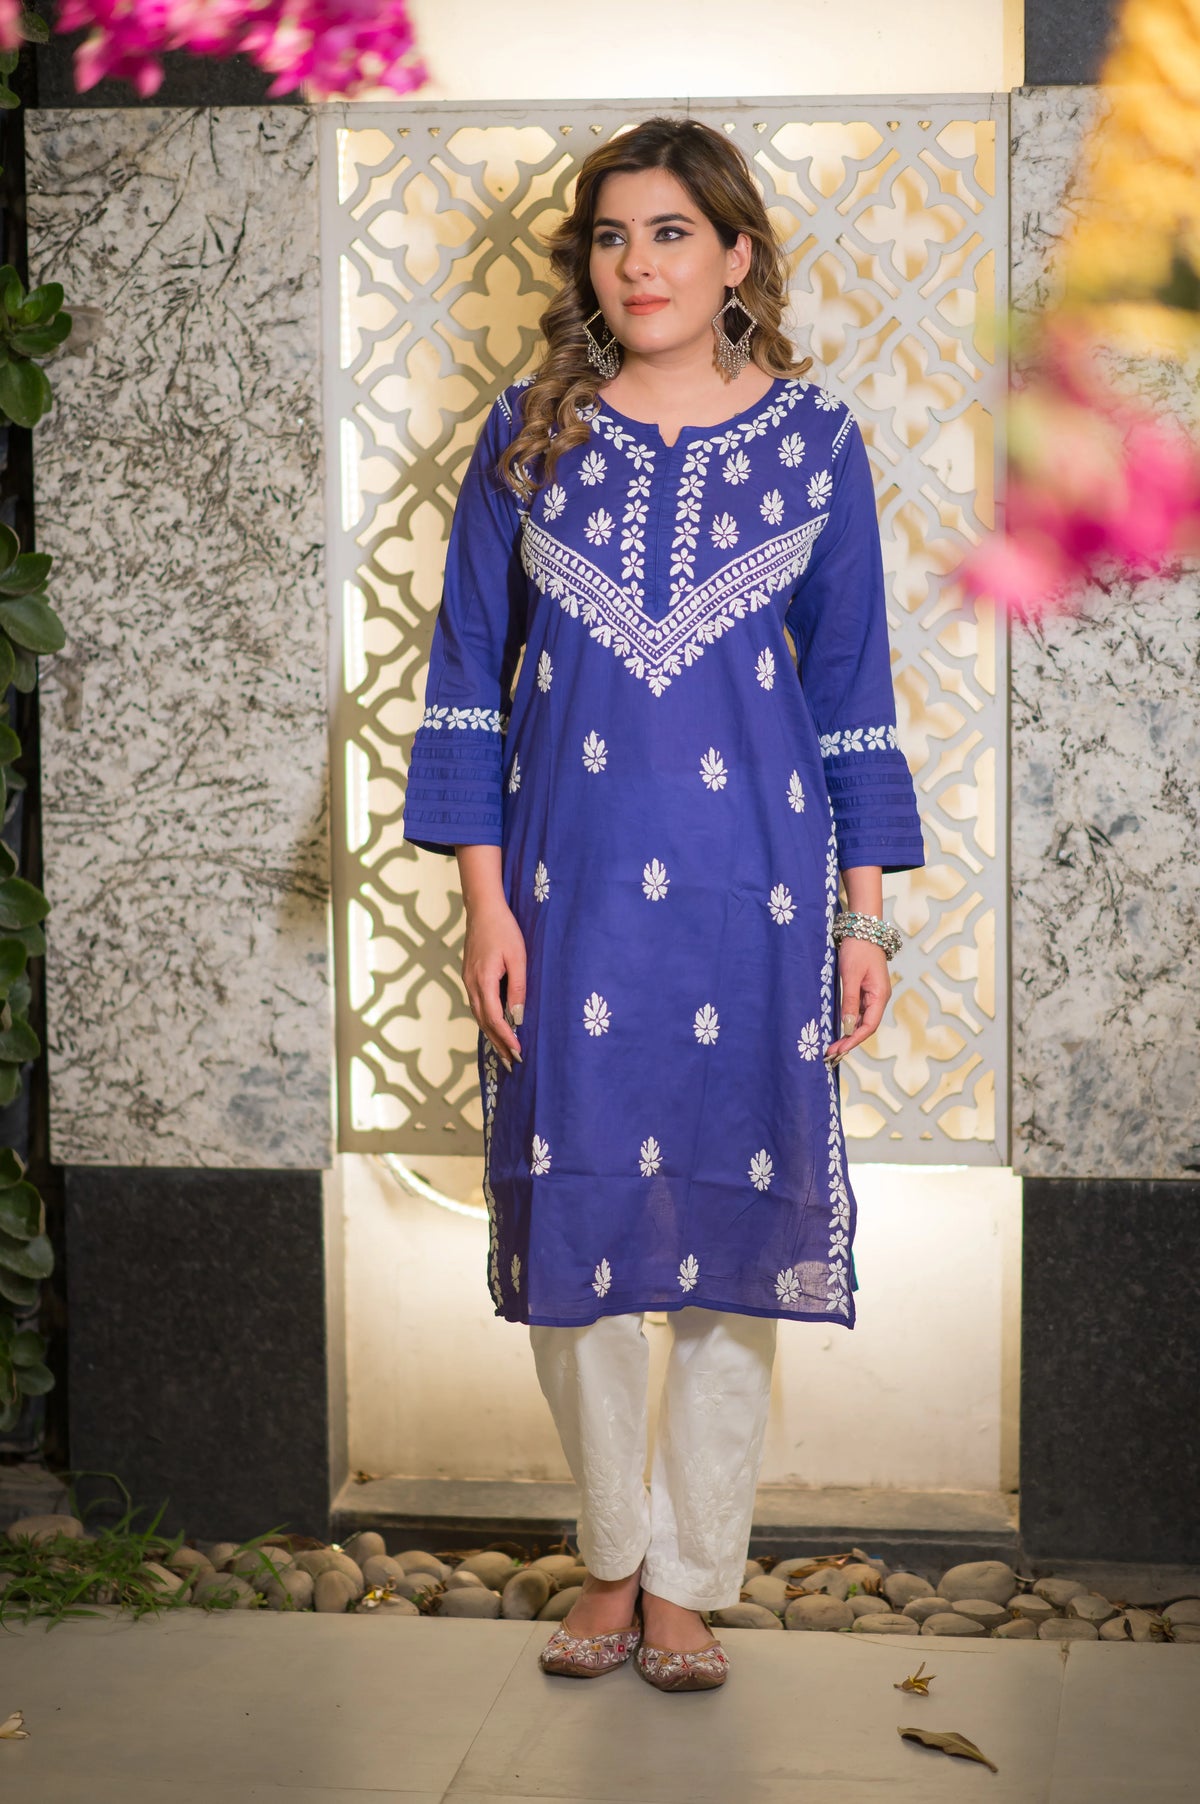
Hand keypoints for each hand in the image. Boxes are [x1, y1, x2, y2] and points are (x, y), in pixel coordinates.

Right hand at [462, 899, 525, 1070]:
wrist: (482, 909)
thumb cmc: (504, 930)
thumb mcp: (518, 957)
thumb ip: (518, 987)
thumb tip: (518, 1016)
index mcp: (483, 980)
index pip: (494, 1018)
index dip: (506, 1037)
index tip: (518, 1052)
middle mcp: (471, 984)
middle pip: (484, 1022)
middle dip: (498, 1044)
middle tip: (512, 1064)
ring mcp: (467, 981)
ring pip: (478, 1016)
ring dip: (491, 1036)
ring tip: (504, 1054)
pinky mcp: (469, 977)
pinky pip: (477, 1006)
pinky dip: (486, 1022)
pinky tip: (495, 1029)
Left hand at [824, 937, 891, 1065]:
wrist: (863, 928)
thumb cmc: (858, 949)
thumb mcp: (850, 976)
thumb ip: (850, 1001)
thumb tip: (848, 1027)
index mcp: (880, 996)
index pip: (869, 1026)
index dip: (854, 1040)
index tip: (839, 1050)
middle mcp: (879, 998)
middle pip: (866, 1026)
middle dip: (850, 1041)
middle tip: (831, 1053)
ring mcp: (873, 994)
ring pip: (862, 1020)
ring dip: (849, 1033)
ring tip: (833, 1045)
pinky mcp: (866, 990)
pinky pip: (859, 1011)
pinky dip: (849, 1022)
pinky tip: (839, 1029)